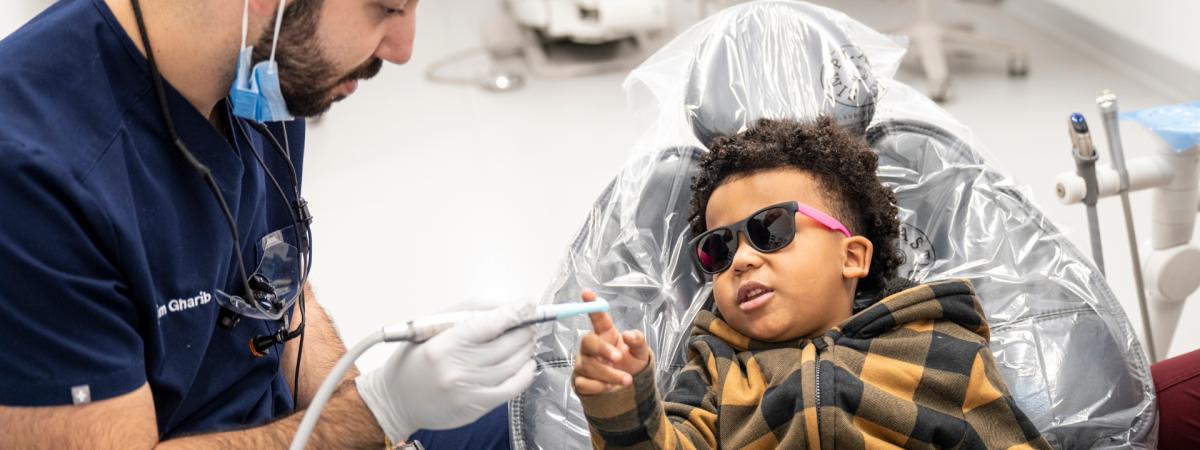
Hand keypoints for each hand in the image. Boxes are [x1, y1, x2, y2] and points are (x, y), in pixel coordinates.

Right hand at [356, 303, 536, 441]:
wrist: (396, 400)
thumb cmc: (413, 361)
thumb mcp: (429, 328)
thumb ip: (465, 314)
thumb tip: (503, 309)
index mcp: (443, 345)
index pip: (489, 324)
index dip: (514, 313)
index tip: (527, 305)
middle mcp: (457, 368)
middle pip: (506, 344)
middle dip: (524, 330)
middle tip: (530, 323)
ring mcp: (468, 390)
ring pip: (513, 365)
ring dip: (526, 349)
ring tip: (528, 340)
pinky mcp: (476, 407)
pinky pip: (512, 389)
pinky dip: (525, 375)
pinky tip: (527, 364)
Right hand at [572, 290, 650, 394]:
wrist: (626, 386)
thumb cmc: (630, 362)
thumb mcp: (640, 351)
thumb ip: (637, 340)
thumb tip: (629, 335)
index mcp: (605, 333)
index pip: (597, 317)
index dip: (591, 305)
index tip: (587, 293)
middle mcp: (591, 347)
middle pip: (587, 341)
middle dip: (602, 349)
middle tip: (619, 357)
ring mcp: (583, 363)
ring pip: (588, 366)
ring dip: (609, 374)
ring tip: (626, 380)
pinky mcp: (580, 380)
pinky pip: (584, 383)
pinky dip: (598, 386)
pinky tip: (610, 387)